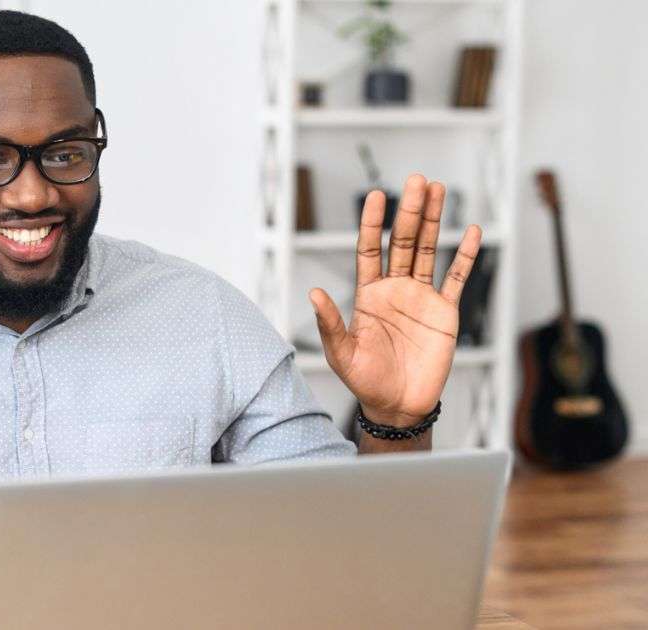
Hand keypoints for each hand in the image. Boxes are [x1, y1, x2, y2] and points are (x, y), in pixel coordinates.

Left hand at [308, 174, 481, 426]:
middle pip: (402, 242)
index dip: (372, 223)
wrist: (397, 405)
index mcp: (367, 294)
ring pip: (429, 250)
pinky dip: (466, 256)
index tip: (375, 195)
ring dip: (434, 221)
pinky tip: (473, 231)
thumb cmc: (364, 380)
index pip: (369, 250)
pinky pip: (457, 279)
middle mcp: (395, 289)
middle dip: (409, 211)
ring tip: (439, 189)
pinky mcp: (445, 313)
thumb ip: (330, 322)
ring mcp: (421, 298)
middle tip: (417, 179)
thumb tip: (313, 292)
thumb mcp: (341, 353)